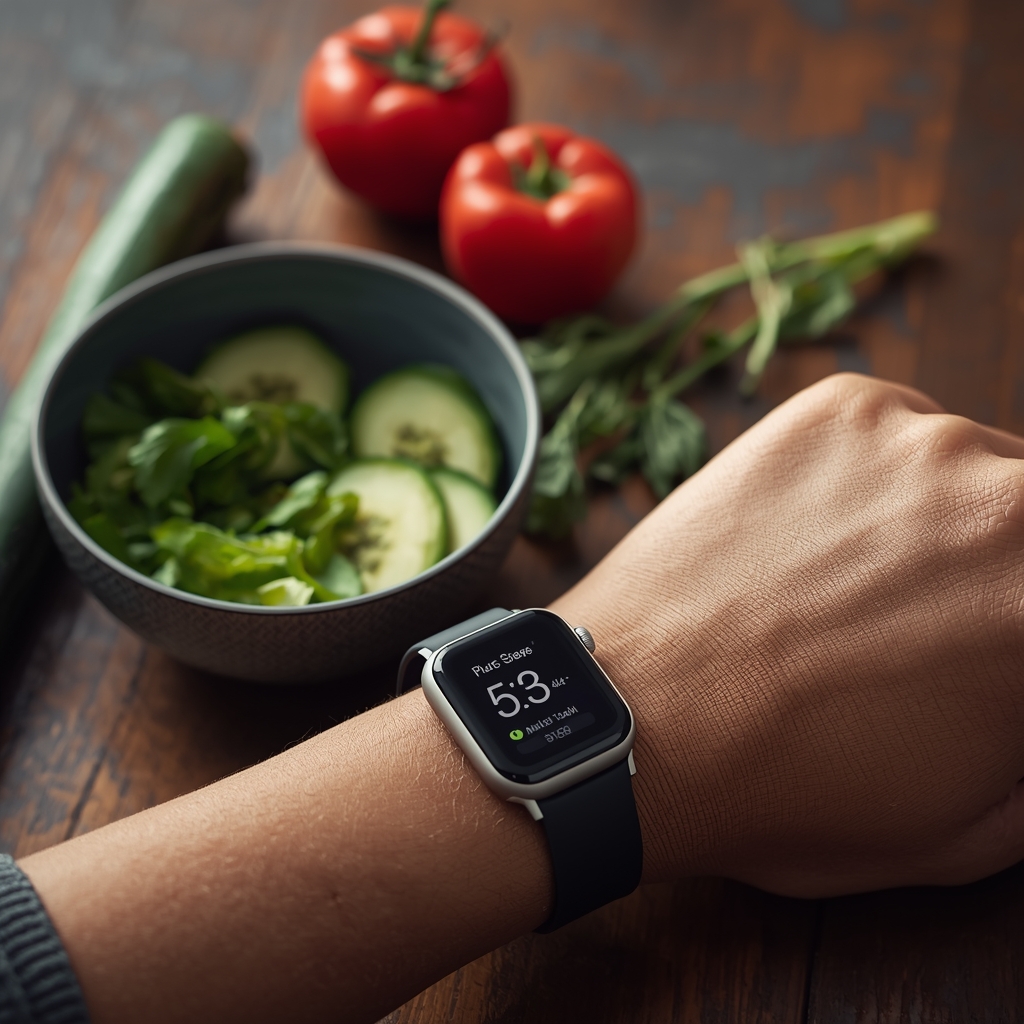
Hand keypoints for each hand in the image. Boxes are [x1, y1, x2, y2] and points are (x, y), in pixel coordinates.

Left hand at [554, 373, 1023, 896]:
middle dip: (997, 577)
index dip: (1005, 632)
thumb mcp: (966, 830)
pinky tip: (808, 539)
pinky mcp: (841, 408)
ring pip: (974, 473)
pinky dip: (872, 479)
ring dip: (940, 524)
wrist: (633, 719)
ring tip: (849, 589)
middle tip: (927, 623)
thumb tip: (1019, 702)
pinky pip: (897, 433)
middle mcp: (1012, 504)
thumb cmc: (791, 791)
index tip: (980, 645)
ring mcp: (922, 440)